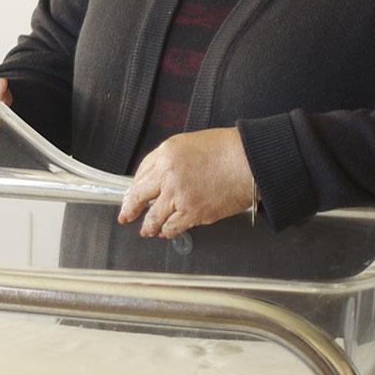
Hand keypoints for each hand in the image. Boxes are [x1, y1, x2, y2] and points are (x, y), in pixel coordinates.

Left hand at [118, 128, 256, 237]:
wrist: (248, 162)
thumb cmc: (225, 150)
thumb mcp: (188, 143)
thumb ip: (168, 159)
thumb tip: (156, 177)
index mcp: (165, 155)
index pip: (140, 175)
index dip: (133, 189)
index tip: (130, 196)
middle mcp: (167, 176)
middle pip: (139, 197)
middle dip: (129, 209)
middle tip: (125, 216)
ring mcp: (179, 196)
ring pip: (153, 217)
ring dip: (148, 226)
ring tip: (146, 230)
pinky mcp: (193, 213)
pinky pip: (172, 227)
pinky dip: (166, 231)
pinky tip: (165, 232)